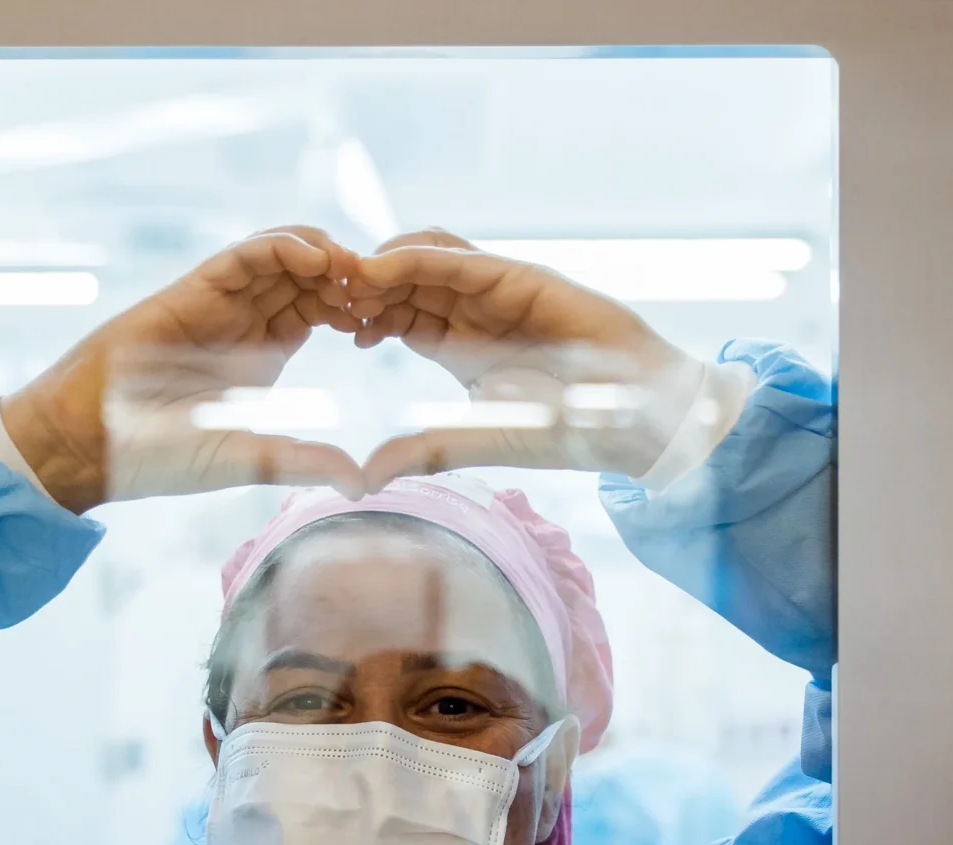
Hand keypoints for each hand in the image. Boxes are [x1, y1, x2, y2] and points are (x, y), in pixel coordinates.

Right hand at [1, 227, 364, 513]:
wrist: (91, 440)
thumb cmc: (161, 456)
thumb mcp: (247, 459)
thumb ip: (301, 462)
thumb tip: (360, 484)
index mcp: (265, 355)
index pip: (321, 311)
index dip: (357, 307)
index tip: (388, 320)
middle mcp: (246, 322)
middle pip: (309, 277)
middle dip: (347, 275)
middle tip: (382, 286)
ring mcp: (221, 302)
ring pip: (282, 257)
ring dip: (322, 255)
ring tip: (354, 269)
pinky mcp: (194, 290)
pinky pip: (244, 255)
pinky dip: (281, 247)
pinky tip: (315, 259)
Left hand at [349, 229, 706, 490]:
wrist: (633, 418)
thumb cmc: (564, 431)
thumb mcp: (476, 441)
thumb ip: (422, 450)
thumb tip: (365, 477)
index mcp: (455, 344)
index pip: (393, 317)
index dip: (358, 316)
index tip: (320, 326)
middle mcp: (471, 310)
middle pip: (400, 282)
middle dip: (360, 286)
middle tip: (320, 295)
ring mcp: (495, 289)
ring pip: (422, 259)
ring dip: (380, 265)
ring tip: (343, 280)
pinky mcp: (519, 276)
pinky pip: (458, 258)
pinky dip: (416, 258)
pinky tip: (381, 268)